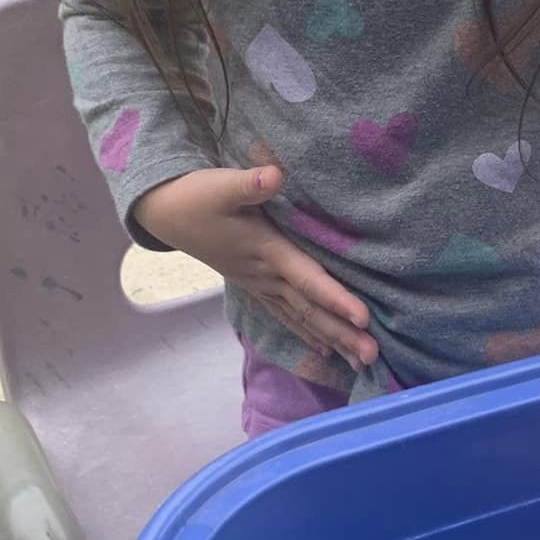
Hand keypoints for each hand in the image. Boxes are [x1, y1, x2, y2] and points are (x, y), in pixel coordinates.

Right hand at [133, 167, 377, 372]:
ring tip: (360, 363)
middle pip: (310, 309)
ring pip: (302, 318)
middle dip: (342, 333)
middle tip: (373, 357)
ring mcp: (260, 284)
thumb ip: (249, 184)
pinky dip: (308, 334)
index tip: (363, 318)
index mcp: (267, 251)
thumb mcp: (221, 185)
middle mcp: (267, 275)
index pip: (307, 279)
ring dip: (332, 339)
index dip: (335, 298)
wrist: (166, 214)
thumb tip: (274, 176)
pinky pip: (287, 316)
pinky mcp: (256, 285)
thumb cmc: (197, 197)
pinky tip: (327, 350)